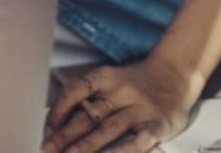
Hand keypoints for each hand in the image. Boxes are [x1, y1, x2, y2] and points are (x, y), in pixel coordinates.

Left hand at [42, 58, 199, 152]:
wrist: (176, 74)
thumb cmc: (134, 82)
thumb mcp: (110, 80)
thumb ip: (88, 96)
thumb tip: (57, 120)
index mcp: (104, 77)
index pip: (73, 92)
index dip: (56, 111)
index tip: (45, 129)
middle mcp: (120, 91)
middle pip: (87, 115)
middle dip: (64, 135)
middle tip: (46, 149)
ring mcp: (140, 108)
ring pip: (109, 128)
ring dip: (87, 145)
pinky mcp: (157, 124)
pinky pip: (139, 139)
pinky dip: (124, 150)